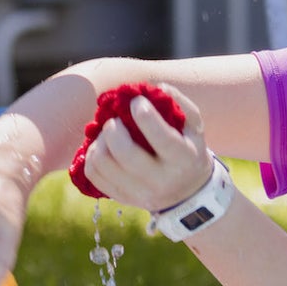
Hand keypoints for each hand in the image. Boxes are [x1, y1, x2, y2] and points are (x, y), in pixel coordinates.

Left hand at [76, 86, 215, 215]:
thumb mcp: (194, 127)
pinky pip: (93, 175)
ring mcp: (139, 193)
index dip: (144, 114)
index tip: (136, 101)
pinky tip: (102, 146)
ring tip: (108, 133)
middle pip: (124, 152)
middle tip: (115, 120)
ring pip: (103, 163)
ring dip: (100, 140)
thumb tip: (159, 87)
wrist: (187, 193)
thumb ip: (180, 103)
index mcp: (183, 159)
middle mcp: (161, 180)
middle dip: (113, 128)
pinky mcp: (122, 198)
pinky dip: (92, 155)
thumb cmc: (188, 149)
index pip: (160, 137)